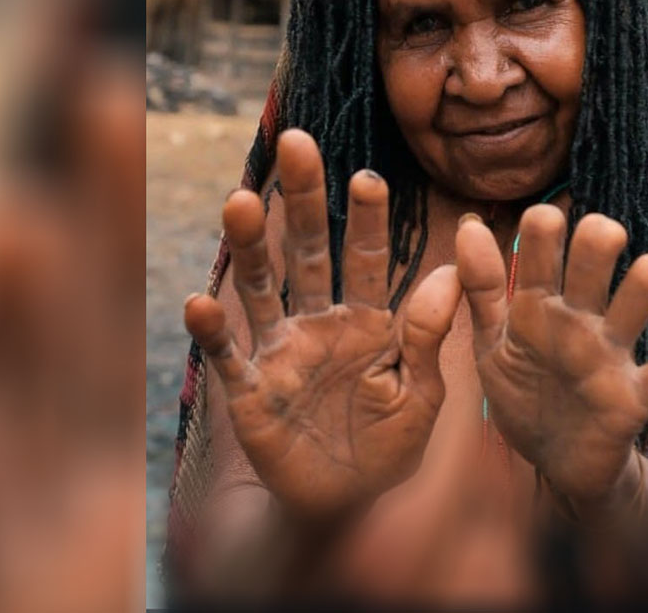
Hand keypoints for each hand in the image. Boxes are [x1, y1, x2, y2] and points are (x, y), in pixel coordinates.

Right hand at [185, 129, 460, 519]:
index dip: (367, 219)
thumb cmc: (390, 445)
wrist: (346, 504)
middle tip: (296, 142)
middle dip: (304, 200)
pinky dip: (213, 332)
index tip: (368, 177)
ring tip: (241, 201)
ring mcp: (282, 352)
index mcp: (370, 322)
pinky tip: (199, 302)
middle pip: (309, 251)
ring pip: (264, 287)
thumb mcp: (422, 393)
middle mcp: (321, 323)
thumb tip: (448, 270)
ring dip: (252, 246)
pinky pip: (229, 356)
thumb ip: (429, 336)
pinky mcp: (251, 391)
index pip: (370, 259)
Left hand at [456, 205, 647, 500]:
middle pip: (597, 256)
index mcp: (539, 303)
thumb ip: (480, 288)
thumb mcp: (492, 343)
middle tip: (603, 235)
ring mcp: (611, 353)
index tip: (543, 221)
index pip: (544, 243)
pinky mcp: (636, 395)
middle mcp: (579, 317)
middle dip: (600, 237)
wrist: (556, 464)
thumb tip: (468, 223)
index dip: (545, 224)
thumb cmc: (524, 393)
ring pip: (642, 297)